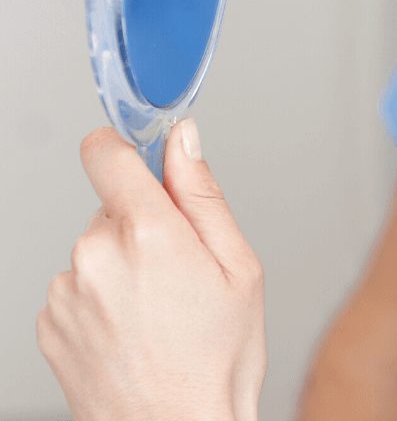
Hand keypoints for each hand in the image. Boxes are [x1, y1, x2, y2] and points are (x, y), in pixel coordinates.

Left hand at [37, 120, 264, 420]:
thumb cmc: (217, 361)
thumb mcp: (240, 270)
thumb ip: (204, 196)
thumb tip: (184, 141)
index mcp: (148, 235)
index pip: (107, 153)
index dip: (126, 151)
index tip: (142, 165)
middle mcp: (95, 256)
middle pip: (113, 212)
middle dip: (145, 231)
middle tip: (182, 278)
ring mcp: (66, 291)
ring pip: (96, 254)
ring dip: (123, 271)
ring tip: (159, 317)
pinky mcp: (50, 322)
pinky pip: (78, 291)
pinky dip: (102, 304)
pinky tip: (133, 335)